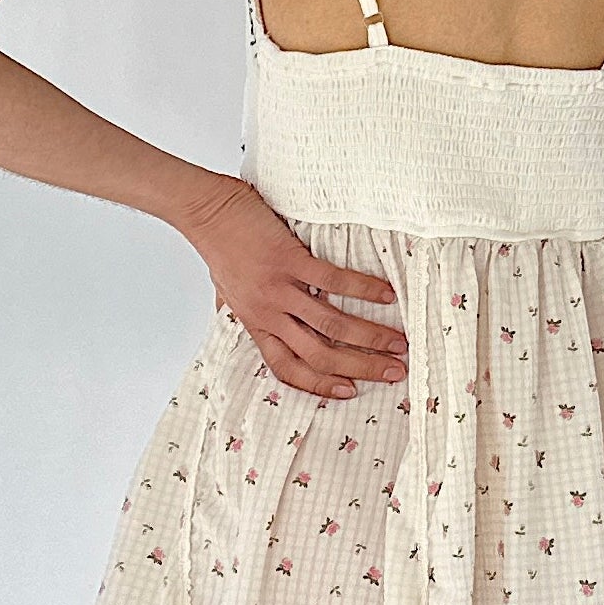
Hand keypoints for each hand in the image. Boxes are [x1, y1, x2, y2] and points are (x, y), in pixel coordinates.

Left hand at [179, 174, 408, 400]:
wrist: (204, 213)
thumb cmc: (219, 249)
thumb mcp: (227, 293)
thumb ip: (243, 312)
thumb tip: (250, 323)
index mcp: (256, 325)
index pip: (288, 369)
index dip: (320, 385)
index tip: (350, 391)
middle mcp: (269, 314)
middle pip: (320, 355)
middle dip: (362, 367)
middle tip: (394, 372)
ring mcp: (279, 289)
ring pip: (331, 325)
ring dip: (370, 337)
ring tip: (399, 342)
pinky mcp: (289, 260)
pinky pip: (332, 281)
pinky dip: (363, 289)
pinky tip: (386, 296)